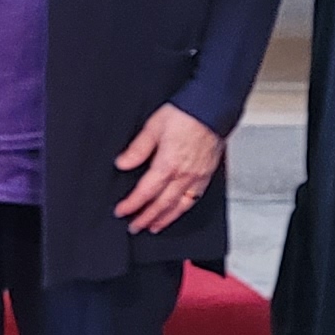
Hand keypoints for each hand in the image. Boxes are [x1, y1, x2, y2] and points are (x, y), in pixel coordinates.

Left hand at [114, 104, 226, 235]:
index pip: (145, 192)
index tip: (121, 211)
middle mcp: (184, 175)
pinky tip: (178, 210)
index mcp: (168, 165)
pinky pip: (195, 198)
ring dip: (165, 218)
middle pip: (162, 204)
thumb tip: (123, 163)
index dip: (132, 205)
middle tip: (135, 227)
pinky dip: (184, 208)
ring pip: (180, 206)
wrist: (213, 107)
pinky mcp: (207, 174)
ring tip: (154, 226)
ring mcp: (198, 177)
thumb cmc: (185, 113)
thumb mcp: (153, 127)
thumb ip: (137, 149)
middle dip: (146, 218)